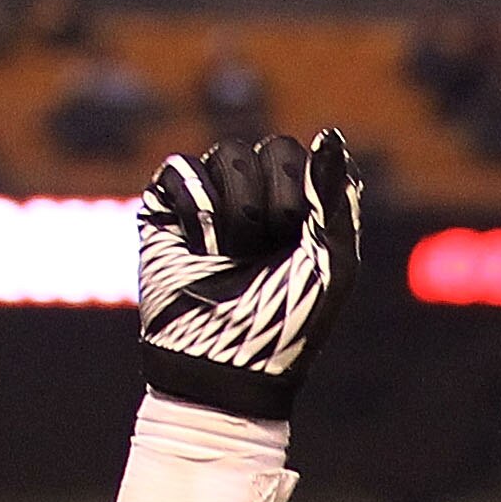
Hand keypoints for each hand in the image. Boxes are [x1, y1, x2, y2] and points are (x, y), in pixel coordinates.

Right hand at [137, 128, 361, 420]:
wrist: (226, 366)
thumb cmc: (287, 326)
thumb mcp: (331, 265)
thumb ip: (333, 198)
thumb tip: (329, 134)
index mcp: (301, 212)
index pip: (304, 158)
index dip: (304, 191)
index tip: (300, 238)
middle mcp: (257, 201)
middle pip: (272, 149)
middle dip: (276, 203)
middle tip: (268, 250)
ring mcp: (212, 202)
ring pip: (229, 156)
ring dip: (238, 214)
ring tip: (232, 257)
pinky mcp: (167, 209)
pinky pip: (182, 170)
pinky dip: (198, 211)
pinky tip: (201, 250)